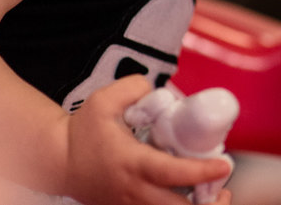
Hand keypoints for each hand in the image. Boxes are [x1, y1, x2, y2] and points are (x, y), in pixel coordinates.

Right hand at [61, 75, 231, 204]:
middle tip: (223, 186)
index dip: (201, 172)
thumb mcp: (104, 100)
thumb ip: (135, 87)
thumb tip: (158, 89)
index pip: (172, 173)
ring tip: (215, 196)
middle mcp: (133, 190)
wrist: (56, 162)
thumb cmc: (82, 131)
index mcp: (132, 163)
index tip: (224, 165)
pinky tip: (194, 197)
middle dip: (206, 203)